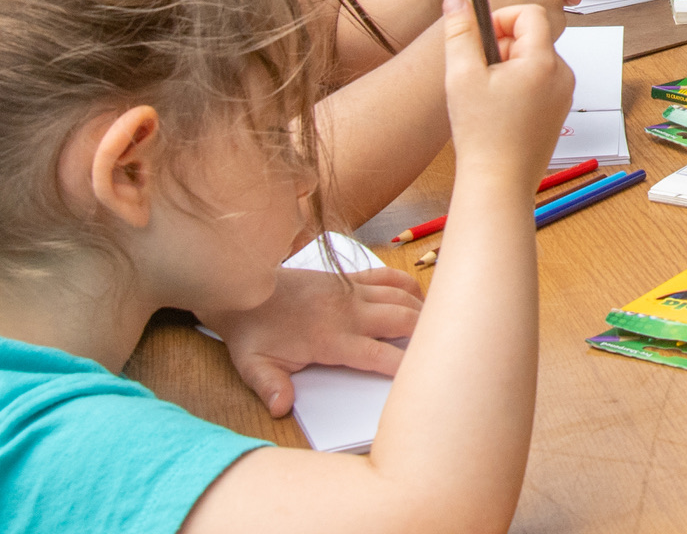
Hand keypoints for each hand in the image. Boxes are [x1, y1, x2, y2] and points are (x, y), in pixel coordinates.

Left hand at [198, 263, 424, 416]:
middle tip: (443, 348)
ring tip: (439, 326)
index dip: (402, 365)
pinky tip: (418, 297)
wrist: (244, 287)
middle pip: (401, 321)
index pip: (376, 355)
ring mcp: (351, 292)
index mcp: (331, 339)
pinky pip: (387, 278)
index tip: (421, 376)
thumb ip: (270, 387)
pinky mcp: (349, 279)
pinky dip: (407, 285)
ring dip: (422, 311)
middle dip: (425, 334)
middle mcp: (348, 313)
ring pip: (400, 298)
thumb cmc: (253, 331)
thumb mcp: (253, 365)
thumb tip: (281, 408)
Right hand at [441, 0, 574, 190]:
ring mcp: (564, 93)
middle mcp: (562, 74)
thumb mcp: (461, 75)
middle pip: (532, 36)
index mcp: (544, 61)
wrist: (499, 183)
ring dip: (508, 65)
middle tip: (479, 72)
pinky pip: (540, 80)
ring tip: (487, 94)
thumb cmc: (482, 134)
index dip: (501, 18)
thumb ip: (459, 32)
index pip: (531, 13)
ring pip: (534, 58)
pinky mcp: (559, 109)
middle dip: (502, 45)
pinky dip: (518, 84)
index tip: (481, 40)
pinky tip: (499, 108)